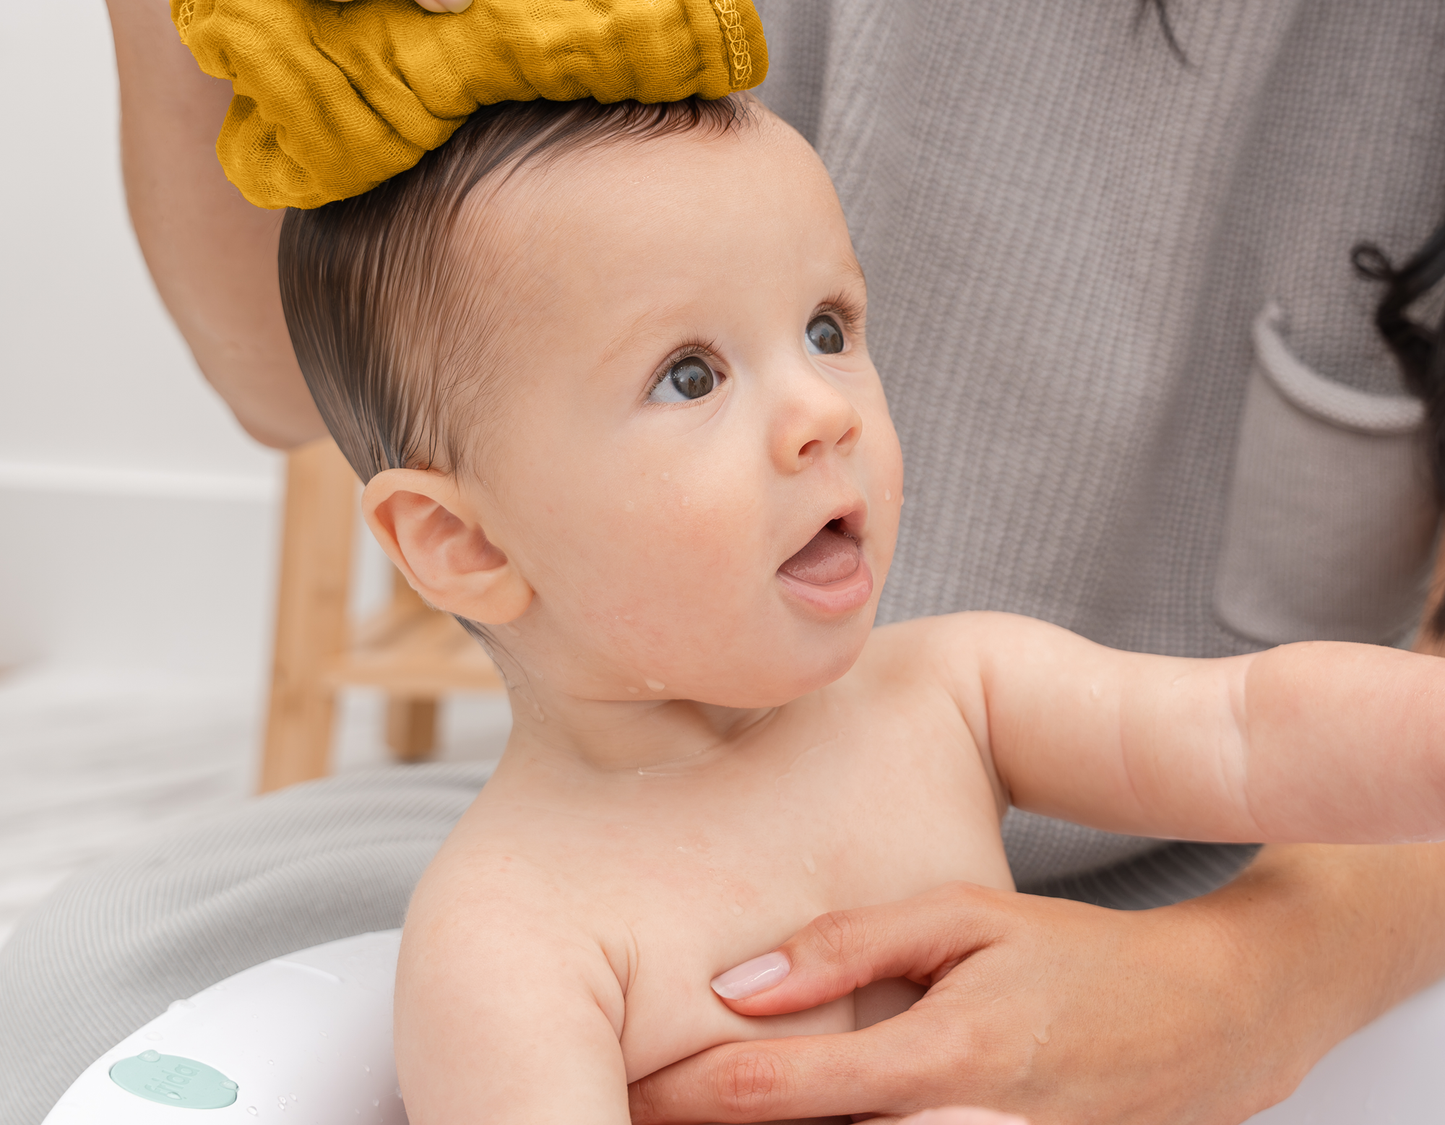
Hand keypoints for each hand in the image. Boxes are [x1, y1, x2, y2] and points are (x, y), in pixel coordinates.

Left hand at [629, 881, 1310, 1124]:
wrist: (1204, 1027)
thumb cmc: (1073, 958)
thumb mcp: (966, 917)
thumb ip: (852, 945)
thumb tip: (740, 980)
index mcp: (944, 1058)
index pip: (787, 1090)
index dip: (696, 1091)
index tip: (634, 1082)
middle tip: (642, 1104)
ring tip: (697, 1111)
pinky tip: (805, 1113)